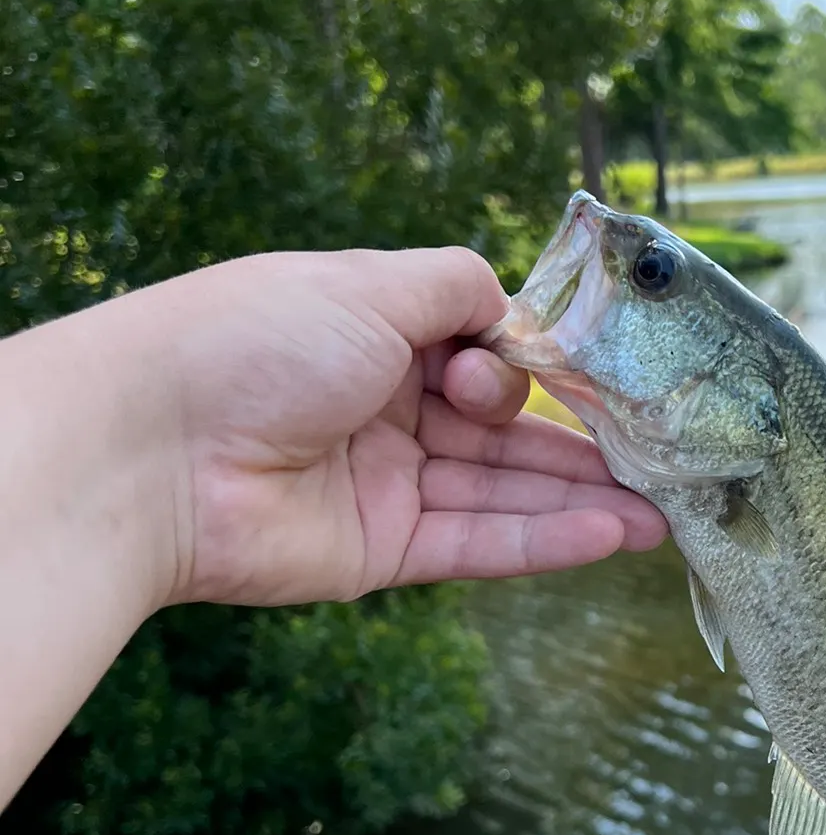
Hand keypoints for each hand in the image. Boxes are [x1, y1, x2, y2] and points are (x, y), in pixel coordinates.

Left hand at [147, 246, 667, 606]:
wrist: (151, 447)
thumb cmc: (258, 340)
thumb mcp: (372, 284)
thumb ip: (460, 288)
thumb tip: (518, 311)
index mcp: (379, 332)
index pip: (486, 348)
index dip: (538, 362)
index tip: (596, 373)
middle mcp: (388, 405)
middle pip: (505, 426)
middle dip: (582, 441)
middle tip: (661, 454)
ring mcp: (387, 481)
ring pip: (503, 489)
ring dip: (583, 499)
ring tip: (666, 511)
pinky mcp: (382, 550)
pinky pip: (479, 542)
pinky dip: (547, 540)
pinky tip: (616, 535)